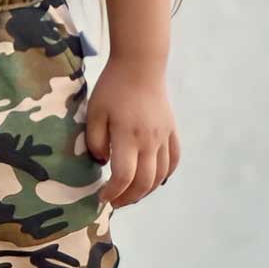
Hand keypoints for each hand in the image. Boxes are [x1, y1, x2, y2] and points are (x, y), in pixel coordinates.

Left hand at [86, 56, 180, 208]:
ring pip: (161, 175)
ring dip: (146, 191)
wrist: (140, 65)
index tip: (101, 196)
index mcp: (128, 136)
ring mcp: (164, 136)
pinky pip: (174, 160)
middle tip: (114, 202)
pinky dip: (165, 175)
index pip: (124, 176)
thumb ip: (95, 141)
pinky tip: (154, 181)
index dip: (113, 192)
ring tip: (130, 195)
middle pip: (145, 181)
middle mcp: (150, 140)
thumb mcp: (94, 113)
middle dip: (129, 197)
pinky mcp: (171, 131)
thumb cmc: (112, 88)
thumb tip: (104, 162)